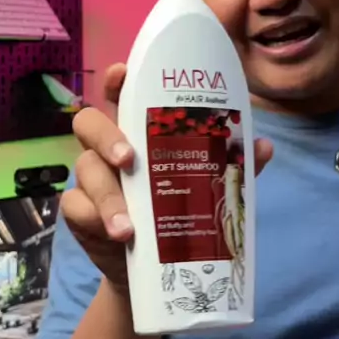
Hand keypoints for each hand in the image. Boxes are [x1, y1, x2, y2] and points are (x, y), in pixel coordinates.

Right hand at [62, 63, 272, 290]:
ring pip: (86, 169)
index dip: (118, 81)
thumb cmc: (182, 209)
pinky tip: (118, 234)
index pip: (123, 96)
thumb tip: (263, 147)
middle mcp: (110, 147)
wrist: (161, 265)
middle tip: (129, 159)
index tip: (122, 73)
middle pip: (89, 123)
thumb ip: (231, 166)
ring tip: (128, 227)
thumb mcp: (209, 185)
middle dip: (106, 136)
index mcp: (139, 130)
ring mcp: (93, 178)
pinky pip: (75, 206)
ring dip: (108, 196)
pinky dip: (96, 218)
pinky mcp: (81, 212)